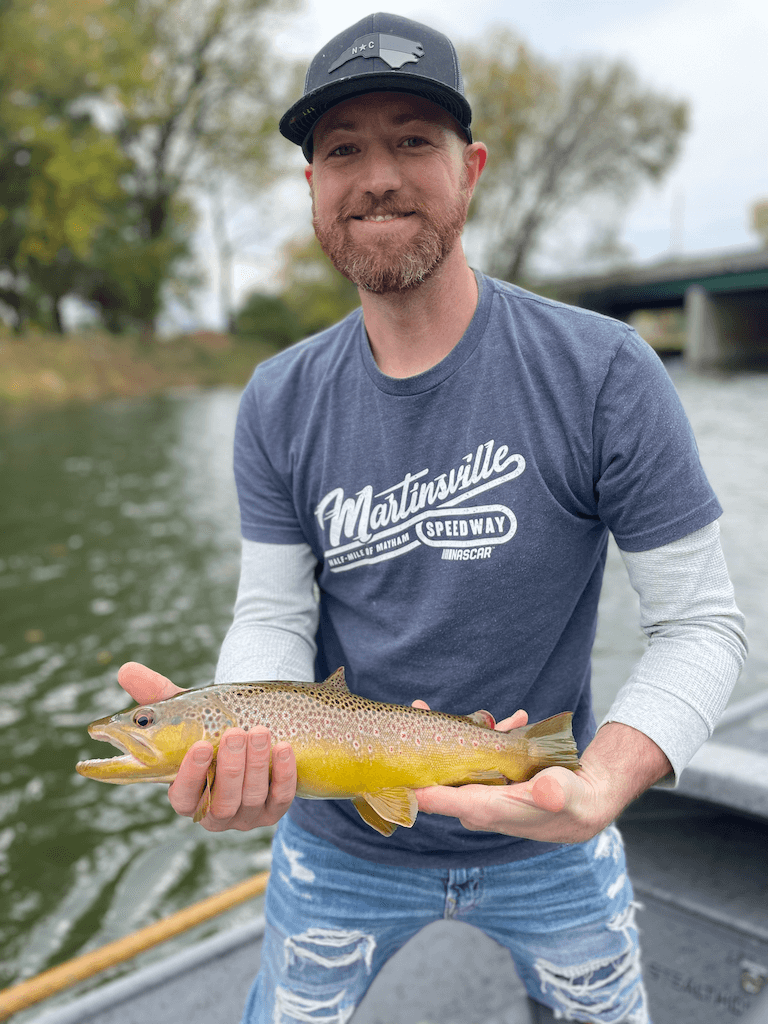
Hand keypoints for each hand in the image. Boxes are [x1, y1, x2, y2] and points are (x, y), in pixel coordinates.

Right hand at [117, 662, 296, 831]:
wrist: (250, 732)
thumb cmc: (208, 728)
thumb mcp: (186, 713)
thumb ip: (157, 696)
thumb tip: (124, 668)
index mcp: (187, 793)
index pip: (183, 797)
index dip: (191, 776)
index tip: (200, 746)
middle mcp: (215, 812)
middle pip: (222, 802)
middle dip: (230, 768)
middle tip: (235, 733)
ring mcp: (247, 814)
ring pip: (251, 799)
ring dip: (256, 765)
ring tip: (258, 732)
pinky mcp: (275, 809)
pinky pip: (282, 799)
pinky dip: (283, 774)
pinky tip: (284, 747)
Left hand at [414, 719, 670, 843]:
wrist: (584, 800)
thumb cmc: (574, 802)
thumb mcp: (568, 796)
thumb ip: (555, 794)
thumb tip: (544, 789)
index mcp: (493, 810)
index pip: (450, 800)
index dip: (424, 786)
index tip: (400, 770)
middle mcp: (481, 802)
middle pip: (444, 775)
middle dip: (429, 744)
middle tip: (419, 709)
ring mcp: (484, 789)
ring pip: (458, 759)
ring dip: (456, 731)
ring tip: (453, 707)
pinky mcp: (491, 775)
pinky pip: (477, 752)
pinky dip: (486, 732)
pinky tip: (508, 717)